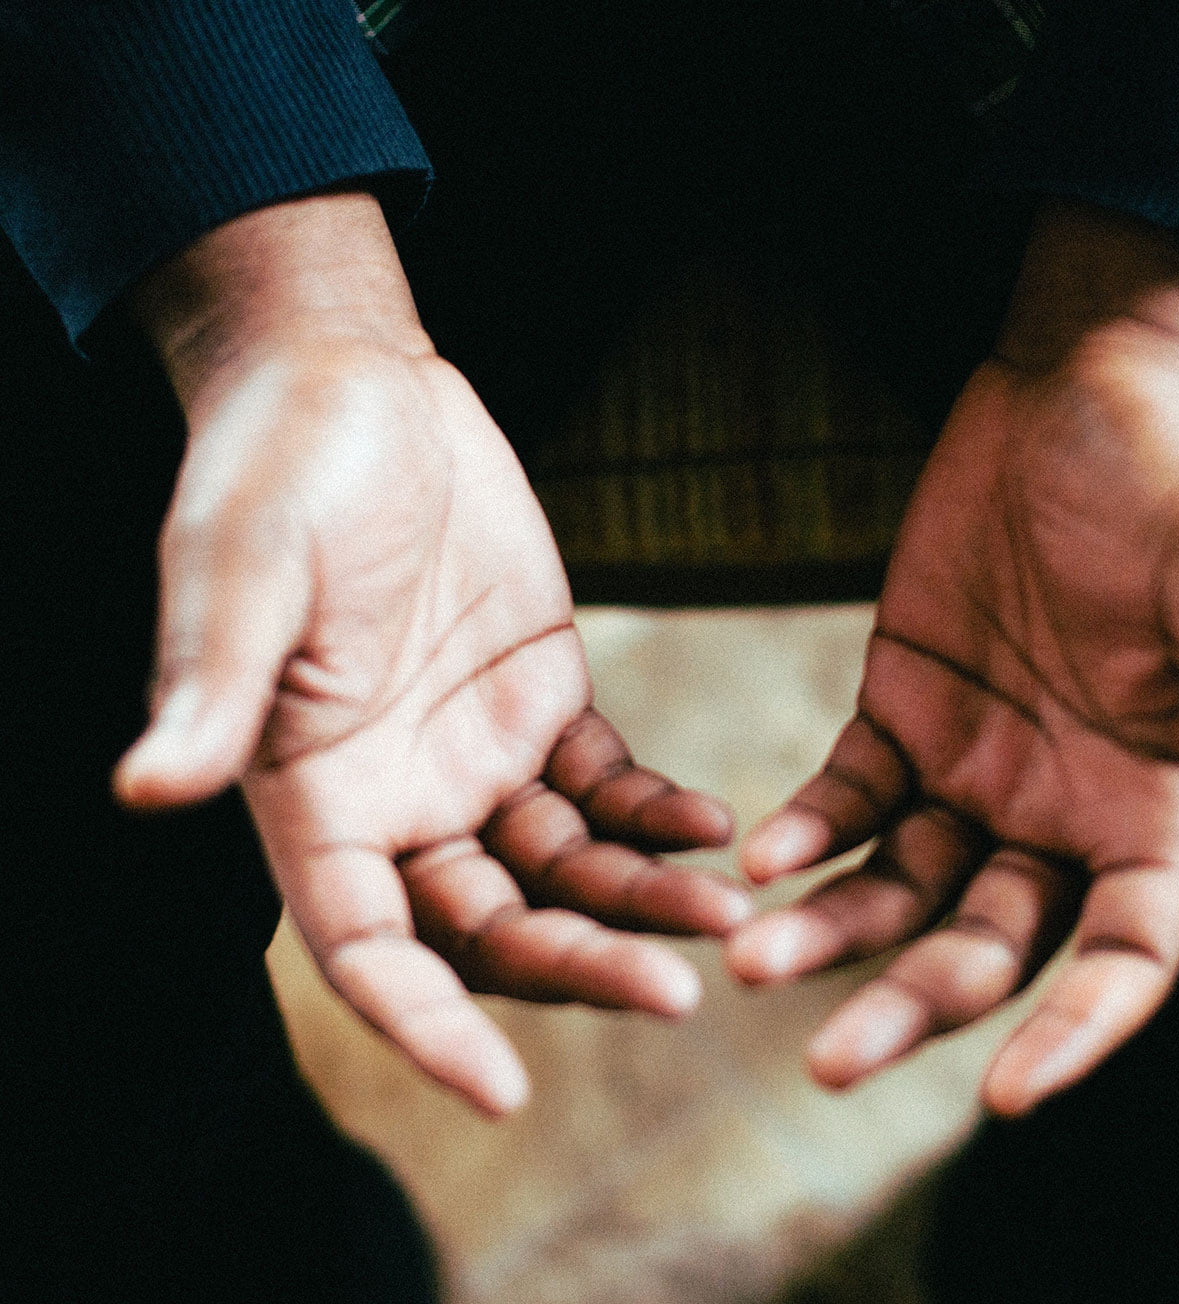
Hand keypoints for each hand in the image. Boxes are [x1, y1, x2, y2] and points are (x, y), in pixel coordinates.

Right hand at [114, 193, 749, 1114]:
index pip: (363, 948)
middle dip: (578, 969)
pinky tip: (715, 825)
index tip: (502, 1091)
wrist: (361, 387)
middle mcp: (397, 798)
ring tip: (729, 914)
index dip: (422, 1027)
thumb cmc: (279, 467)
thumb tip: (149, 787)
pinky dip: (657, 815)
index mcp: (313, 793)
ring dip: (641, 901)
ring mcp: (475, 754)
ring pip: (563, 871)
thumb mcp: (241, 566)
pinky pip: (606, 786)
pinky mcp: (542, 698)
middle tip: (678, 995)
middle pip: (489, 929)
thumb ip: (218, 683)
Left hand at [728, 201, 1178, 1115]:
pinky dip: (809, 828)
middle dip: (915, 1005)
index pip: (1128, 955)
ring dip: (834, 929)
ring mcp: (977, 762)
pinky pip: (851, 794)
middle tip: (827, 1065)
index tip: (1009, 1095)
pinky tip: (762, 853)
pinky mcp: (903, 705)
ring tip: (757, 962)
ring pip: (903, 884)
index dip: (1079, 1031)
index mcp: (1160, 802)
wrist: (1087, 386)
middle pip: (990, 943)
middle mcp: (1065, 806)